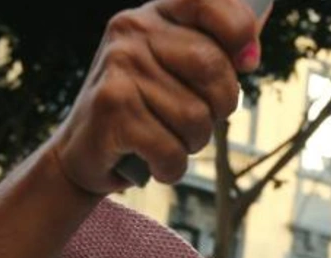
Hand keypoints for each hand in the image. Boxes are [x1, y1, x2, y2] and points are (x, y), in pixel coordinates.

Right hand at [47, 0, 267, 195]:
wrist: (79, 154)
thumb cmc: (138, 113)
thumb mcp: (170, 71)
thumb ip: (210, 52)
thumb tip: (251, 56)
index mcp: (150, 14)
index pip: (207, 0)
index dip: (239, 31)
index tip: (247, 63)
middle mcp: (131, 31)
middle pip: (213, 67)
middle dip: (220, 107)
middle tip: (196, 122)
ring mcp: (119, 68)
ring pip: (195, 117)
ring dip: (191, 144)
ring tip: (165, 141)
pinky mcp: (113, 109)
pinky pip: (171, 150)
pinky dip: (170, 168)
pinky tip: (152, 163)